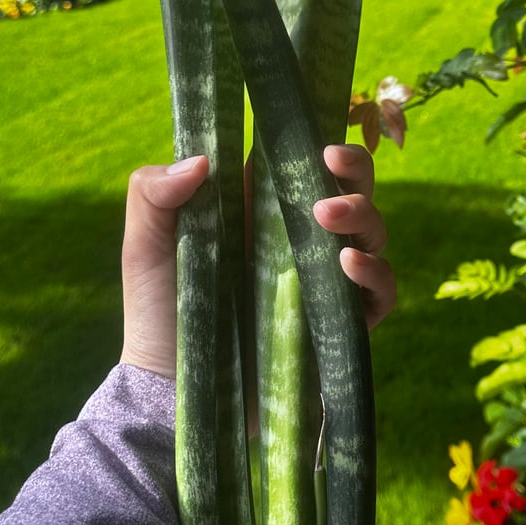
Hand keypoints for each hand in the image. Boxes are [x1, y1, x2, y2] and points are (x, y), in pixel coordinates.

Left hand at [120, 144, 395, 378]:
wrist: (171, 386)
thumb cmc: (160, 309)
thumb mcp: (145, 246)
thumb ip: (153, 194)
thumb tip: (204, 160)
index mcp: (262, 207)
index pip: (308, 162)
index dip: (325, 142)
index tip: (318, 138)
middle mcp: (301, 238)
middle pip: (354, 189)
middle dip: (355, 171)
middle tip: (330, 165)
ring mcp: (324, 281)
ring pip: (374, 233)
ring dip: (363, 215)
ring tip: (326, 219)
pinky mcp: (340, 325)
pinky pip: (381, 294)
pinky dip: (377, 273)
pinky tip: (347, 265)